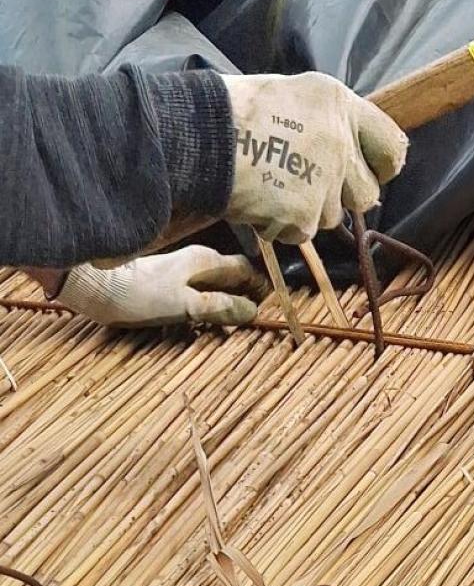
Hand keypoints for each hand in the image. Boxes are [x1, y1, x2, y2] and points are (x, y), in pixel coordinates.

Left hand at [56, 246, 268, 327]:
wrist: (92, 287)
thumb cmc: (139, 295)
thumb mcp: (184, 305)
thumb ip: (220, 307)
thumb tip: (253, 311)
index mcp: (208, 261)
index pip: (248, 271)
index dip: (261, 289)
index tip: (268, 309)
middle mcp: (198, 260)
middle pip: (233, 277)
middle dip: (245, 297)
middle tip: (251, 321)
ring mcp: (182, 268)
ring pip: (216, 285)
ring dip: (225, 302)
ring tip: (229, 325)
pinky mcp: (167, 279)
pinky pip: (198, 291)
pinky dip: (206, 304)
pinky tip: (200, 320)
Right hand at [221, 72, 407, 243]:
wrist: (190, 136)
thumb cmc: (230, 113)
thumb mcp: (291, 96)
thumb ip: (327, 122)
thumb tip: (350, 149)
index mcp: (338, 103)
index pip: (393, 147)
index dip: (383, 166)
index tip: (371, 172)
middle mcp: (339, 140)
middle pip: (368, 194)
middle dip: (342, 198)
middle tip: (308, 187)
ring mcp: (323, 179)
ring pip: (332, 217)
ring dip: (305, 211)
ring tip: (268, 185)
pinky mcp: (302, 212)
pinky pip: (300, 231)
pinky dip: (278, 225)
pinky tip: (255, 200)